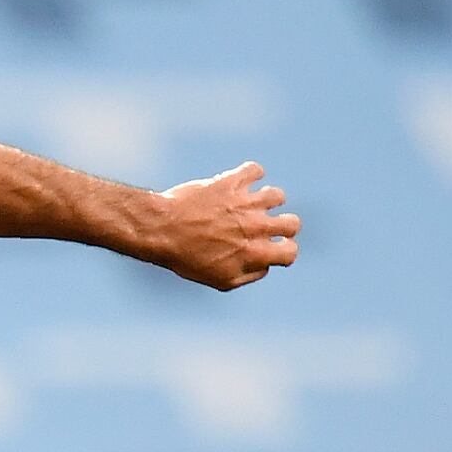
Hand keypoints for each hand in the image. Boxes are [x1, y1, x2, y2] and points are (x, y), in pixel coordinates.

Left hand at [151, 162, 300, 290]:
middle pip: (293, 223)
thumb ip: (248, 275)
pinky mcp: (232, 182)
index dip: (285, 250)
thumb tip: (265, 266)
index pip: (291, 252)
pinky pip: (255, 170)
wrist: (158, 230)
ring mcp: (246, 203)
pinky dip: (251, 174)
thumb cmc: (185, 258)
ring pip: (276, 196)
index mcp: (255, 253)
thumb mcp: (219, 280)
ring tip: (247, 204)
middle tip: (262, 226)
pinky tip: (240, 182)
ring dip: (266, 200)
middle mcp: (256, 227)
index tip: (273, 246)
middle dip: (283, 226)